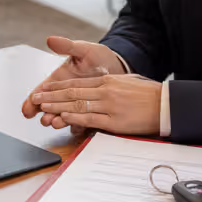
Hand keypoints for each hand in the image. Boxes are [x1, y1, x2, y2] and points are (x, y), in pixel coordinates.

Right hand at [22, 36, 126, 129]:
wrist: (118, 65)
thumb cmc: (98, 57)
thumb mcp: (83, 49)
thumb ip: (67, 46)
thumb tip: (50, 39)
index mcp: (60, 80)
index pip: (41, 92)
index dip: (32, 101)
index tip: (27, 109)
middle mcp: (66, 94)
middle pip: (49, 107)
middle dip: (45, 114)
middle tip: (45, 118)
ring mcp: (77, 103)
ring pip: (63, 116)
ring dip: (58, 120)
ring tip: (56, 122)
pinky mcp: (89, 110)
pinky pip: (81, 121)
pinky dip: (77, 125)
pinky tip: (75, 127)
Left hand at [30, 74, 162, 135]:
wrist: (165, 104)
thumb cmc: (147, 94)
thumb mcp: (126, 81)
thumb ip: (108, 82)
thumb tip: (94, 85)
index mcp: (107, 80)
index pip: (76, 84)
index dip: (57, 87)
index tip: (43, 89)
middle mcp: (105, 91)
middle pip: (72, 93)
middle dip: (51, 96)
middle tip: (35, 98)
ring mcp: (109, 106)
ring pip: (78, 105)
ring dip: (58, 107)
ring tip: (43, 107)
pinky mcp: (114, 121)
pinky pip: (91, 119)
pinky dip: (75, 118)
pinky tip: (64, 117)